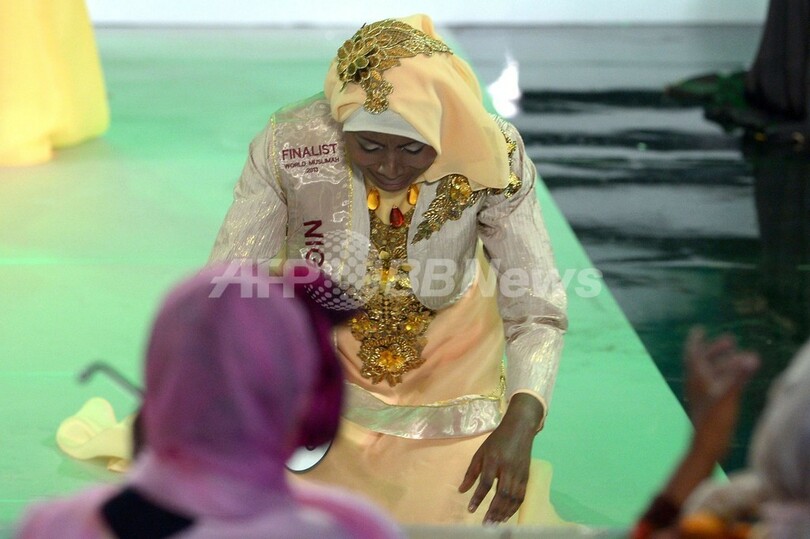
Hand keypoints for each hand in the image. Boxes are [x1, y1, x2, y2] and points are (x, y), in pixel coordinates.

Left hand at [458, 393, 542, 523]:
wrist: (520, 428)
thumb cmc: (497, 440)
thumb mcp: (481, 452)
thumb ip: (471, 471)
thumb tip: (461, 490)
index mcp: (494, 459)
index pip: (486, 482)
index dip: (478, 497)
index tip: (471, 509)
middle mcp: (508, 467)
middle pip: (502, 493)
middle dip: (494, 510)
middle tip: (486, 523)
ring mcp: (519, 472)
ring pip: (513, 497)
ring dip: (504, 512)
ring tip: (495, 523)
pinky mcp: (527, 476)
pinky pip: (521, 496)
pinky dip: (514, 508)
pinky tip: (506, 516)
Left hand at [683, 327, 758, 460]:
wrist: (706, 445)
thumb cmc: (714, 420)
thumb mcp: (728, 395)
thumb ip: (740, 376)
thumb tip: (752, 358)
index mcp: (696, 378)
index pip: (693, 353)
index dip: (696, 340)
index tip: (699, 329)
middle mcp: (696, 384)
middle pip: (704, 360)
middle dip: (716, 349)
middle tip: (731, 340)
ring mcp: (702, 394)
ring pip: (711, 372)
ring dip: (723, 363)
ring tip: (739, 358)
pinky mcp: (708, 404)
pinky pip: (716, 384)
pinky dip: (725, 376)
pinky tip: (735, 379)